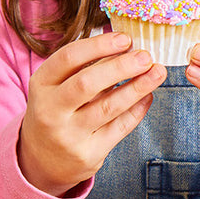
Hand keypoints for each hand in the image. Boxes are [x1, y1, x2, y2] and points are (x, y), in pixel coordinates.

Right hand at [18, 31, 166, 196]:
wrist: (42, 159)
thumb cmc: (57, 111)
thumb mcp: (59, 87)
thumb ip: (88, 67)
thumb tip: (128, 46)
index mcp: (41, 85)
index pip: (68, 58)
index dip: (99, 46)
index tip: (126, 38)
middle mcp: (50, 110)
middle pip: (87, 83)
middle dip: (121, 67)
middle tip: (146, 57)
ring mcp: (68, 135)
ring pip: (108, 107)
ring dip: (138, 87)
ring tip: (158, 72)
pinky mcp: (88, 154)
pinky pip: (119, 128)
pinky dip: (138, 110)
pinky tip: (149, 96)